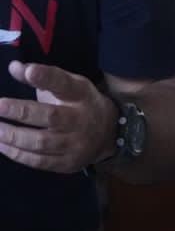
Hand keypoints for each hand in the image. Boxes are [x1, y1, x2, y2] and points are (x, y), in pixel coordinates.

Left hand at [0, 61, 117, 172]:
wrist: (108, 134)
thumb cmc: (79, 104)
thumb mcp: (68, 85)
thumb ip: (41, 76)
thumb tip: (13, 67)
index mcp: (81, 94)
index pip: (64, 84)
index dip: (46, 77)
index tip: (28, 71)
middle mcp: (81, 119)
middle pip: (51, 116)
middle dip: (21, 111)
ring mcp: (76, 144)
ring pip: (41, 142)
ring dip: (13, 136)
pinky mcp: (68, 163)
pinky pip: (39, 161)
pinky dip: (17, 153)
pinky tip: (1, 145)